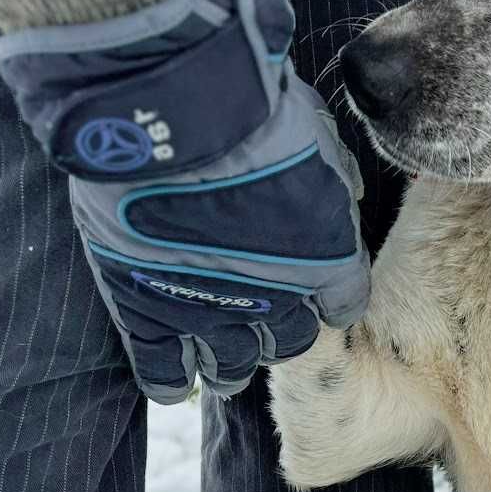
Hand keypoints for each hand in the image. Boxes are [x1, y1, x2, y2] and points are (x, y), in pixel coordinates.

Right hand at [0, 0, 367, 402]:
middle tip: (263, 311)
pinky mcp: (146, 312)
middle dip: (281, 325)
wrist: (167, 109)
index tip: (317, 282)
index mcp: (327, 262)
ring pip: (232, 364)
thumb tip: (343, 194)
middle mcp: (275, 299)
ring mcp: (208, 312)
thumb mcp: (317, 134)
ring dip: (232, 361)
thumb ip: (334, 178)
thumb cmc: (248, 108)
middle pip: (289, 338)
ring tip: (224, 360)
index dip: (330, 294)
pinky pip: (164, 371)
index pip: (343, 303)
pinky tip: (176, 383)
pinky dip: (172, 380)